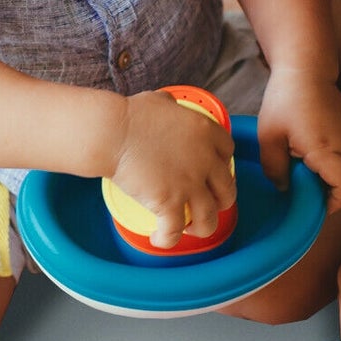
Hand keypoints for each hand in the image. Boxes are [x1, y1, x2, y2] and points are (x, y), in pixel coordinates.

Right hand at [109, 90, 236, 247]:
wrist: (112, 132)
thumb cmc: (130, 115)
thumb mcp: (160, 101)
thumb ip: (172, 106)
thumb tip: (168, 105)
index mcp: (205, 132)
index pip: (228, 152)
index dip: (223, 165)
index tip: (212, 172)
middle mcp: (205, 159)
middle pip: (227, 190)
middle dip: (221, 201)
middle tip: (207, 204)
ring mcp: (189, 183)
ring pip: (209, 218)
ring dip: (202, 227)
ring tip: (188, 228)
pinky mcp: (170, 202)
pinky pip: (175, 231)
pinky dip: (168, 240)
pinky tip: (160, 240)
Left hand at [255, 68, 340, 211]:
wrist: (305, 65)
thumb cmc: (285, 99)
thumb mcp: (270, 136)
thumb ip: (275, 168)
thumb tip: (283, 188)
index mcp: (326, 149)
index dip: (333, 204)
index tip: (315, 209)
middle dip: (326, 192)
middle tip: (302, 193)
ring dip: (324, 174)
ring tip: (298, 169)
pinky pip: (339, 151)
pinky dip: (325, 159)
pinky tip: (303, 150)